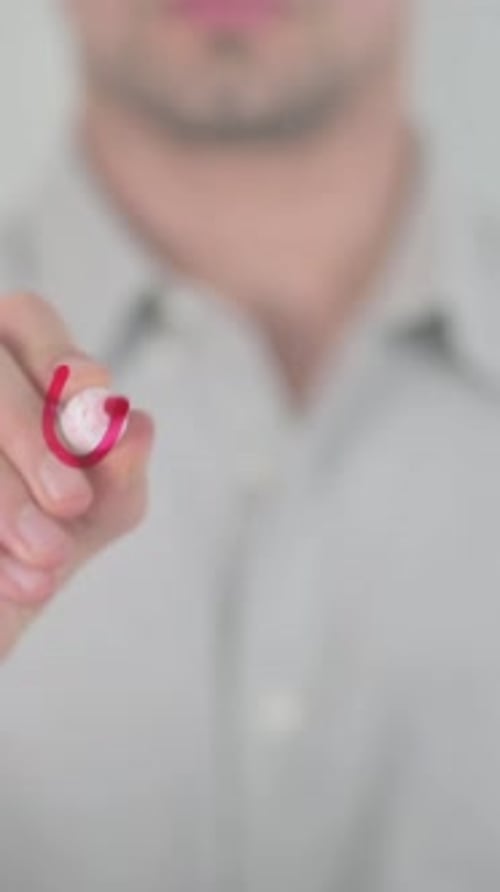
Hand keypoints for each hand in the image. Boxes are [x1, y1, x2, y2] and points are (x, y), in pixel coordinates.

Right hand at [0, 293, 153, 658]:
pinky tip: (5, 583)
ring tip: (45, 559)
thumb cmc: (38, 549)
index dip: (61, 357)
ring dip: (3, 493)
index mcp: (11, 365)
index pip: (29, 320)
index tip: (92, 406)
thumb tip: (140, 425)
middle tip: (71, 504)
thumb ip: (120, 477)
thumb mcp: (92, 519)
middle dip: (33, 440)